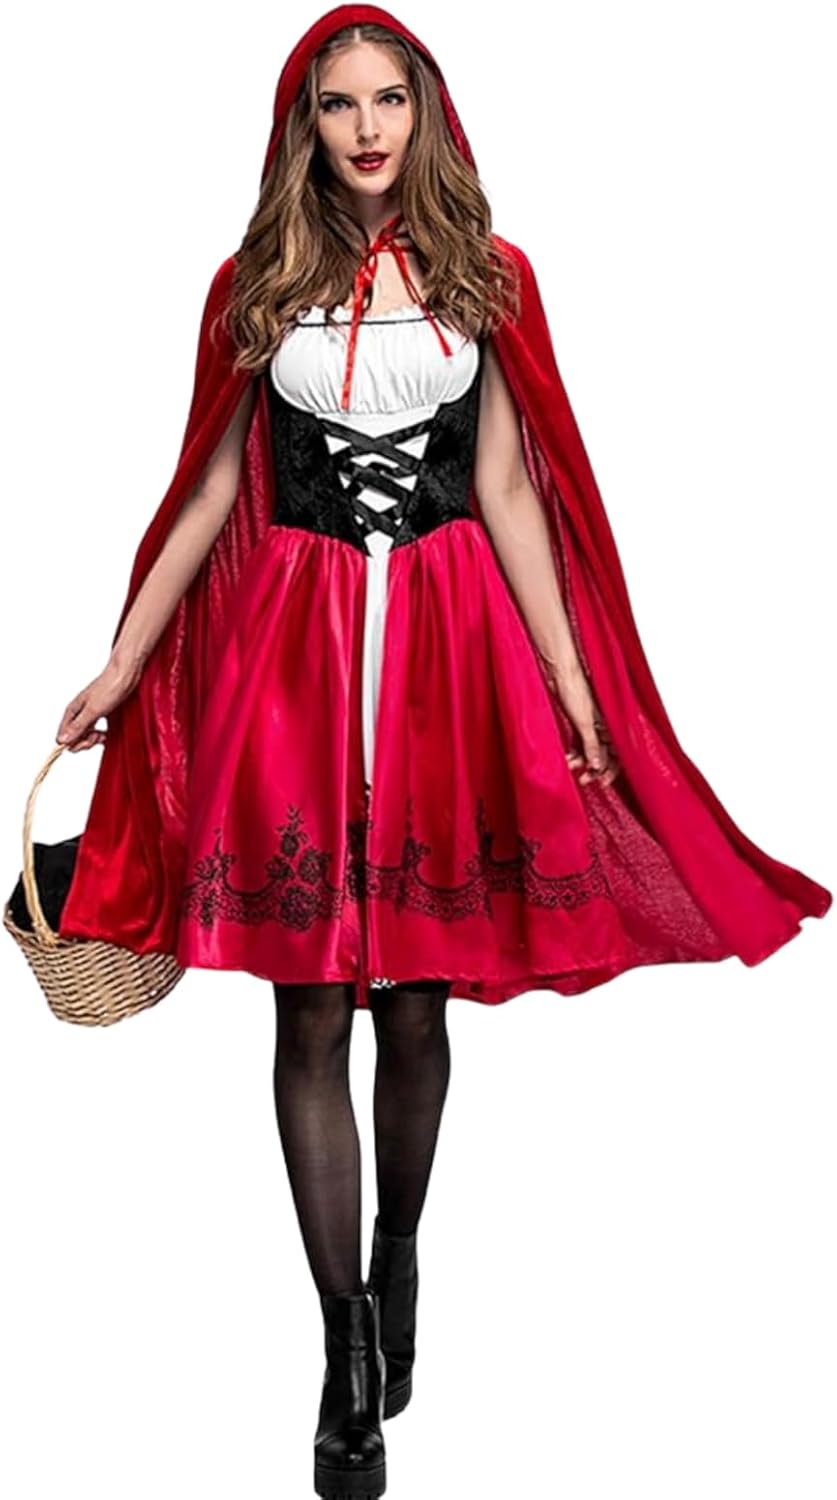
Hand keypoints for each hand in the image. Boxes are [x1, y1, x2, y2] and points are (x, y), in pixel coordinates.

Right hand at [56, 655, 143, 752]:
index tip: (88, 740)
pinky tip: (107, 734)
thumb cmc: (109, 687)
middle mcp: (78, 713)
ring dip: (93, 739)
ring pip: (84, 735)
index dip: (74, 743)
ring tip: (103, 735)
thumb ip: (78, 726)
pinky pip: (95, 730)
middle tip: (98, 736)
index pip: (63, 736)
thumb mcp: (93, 710)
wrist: (125, 674)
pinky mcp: (100, 714)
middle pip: (74, 738)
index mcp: (72, 711)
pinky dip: (100, 735)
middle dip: (85, 742)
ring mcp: (89, 714)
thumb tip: (62, 740)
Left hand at [542, 655, 620, 787]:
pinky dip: (575, 751)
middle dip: (594, 769)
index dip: (611, 770)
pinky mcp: (580, 721)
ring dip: (582, 761)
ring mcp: (593, 724)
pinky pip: (581, 742)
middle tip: (584, 780)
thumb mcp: (585, 722)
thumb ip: (593, 745)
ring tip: (570, 766)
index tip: (602, 783)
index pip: (619, 754)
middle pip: (605, 755)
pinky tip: (567, 757)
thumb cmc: (575, 689)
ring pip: (591, 750)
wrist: (560, 673)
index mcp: (613, 724)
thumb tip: (599, 766)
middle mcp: (606, 726)